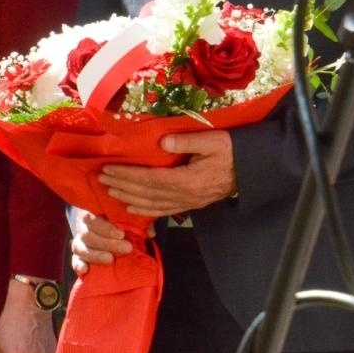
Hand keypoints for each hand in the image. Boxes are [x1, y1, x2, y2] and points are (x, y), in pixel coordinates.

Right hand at [69, 209, 137, 275]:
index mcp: (92, 216)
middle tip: (127, 248)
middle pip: (87, 234)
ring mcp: (79, 243)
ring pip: (79, 248)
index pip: (92, 218)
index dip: (105, 227)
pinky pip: (74, 261)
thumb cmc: (119, 225)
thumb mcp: (129, 221)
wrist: (107, 234)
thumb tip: (150, 233)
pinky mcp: (78, 257)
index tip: (121, 234)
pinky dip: (78, 265)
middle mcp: (83, 229)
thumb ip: (138, 223)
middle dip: (107, 243)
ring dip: (95, 254)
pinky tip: (85, 270)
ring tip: (110, 259)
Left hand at [98, 130, 235, 216]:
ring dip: (129, 198)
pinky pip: (164, 211)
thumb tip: (162, 143)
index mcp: (189, 180)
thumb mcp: (213, 141)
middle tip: (101, 178)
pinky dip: (146, 211)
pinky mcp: (191, 204)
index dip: (128, 175)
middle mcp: (186, 195)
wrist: (252, 169)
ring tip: (109, 190)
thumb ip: (187, 142)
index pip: (151, 180)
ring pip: (153, 204)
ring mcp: (189, 202)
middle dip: (122, 186)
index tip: (109, 169)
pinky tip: (131, 208)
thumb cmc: (232, 151)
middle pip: (147, 193)